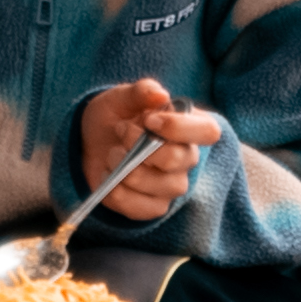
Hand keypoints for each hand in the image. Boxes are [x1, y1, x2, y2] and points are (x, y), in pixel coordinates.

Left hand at [74, 79, 223, 220]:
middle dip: (141, 146)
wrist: (92, 141)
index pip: (208, 131)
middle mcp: (186, 158)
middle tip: (120, 131)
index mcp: (188, 128)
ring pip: (163, 187)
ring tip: (111, 154)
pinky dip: (120, 194)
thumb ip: (141, 92)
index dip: (179, 127)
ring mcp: (172, 185)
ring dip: (128, 170)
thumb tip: (160, 95)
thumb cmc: (117, 116)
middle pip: (178, 160)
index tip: (149, 120)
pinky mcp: (153, 206)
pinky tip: (108, 176)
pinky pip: (145, 210)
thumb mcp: (122, 97)